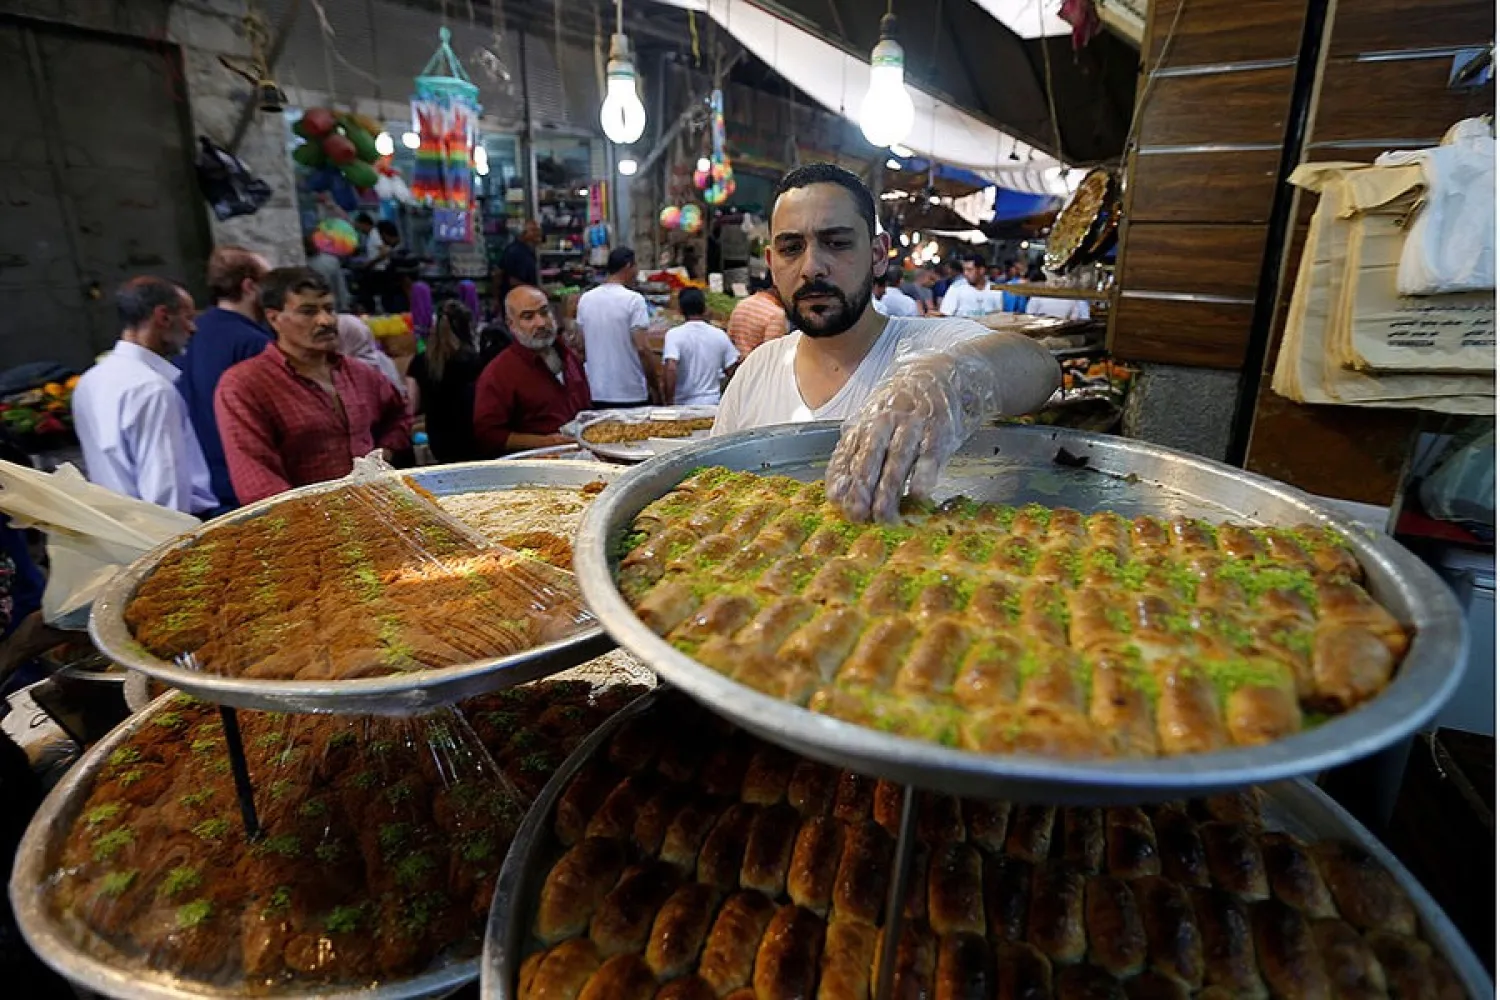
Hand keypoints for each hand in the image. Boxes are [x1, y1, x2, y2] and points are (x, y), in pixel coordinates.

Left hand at [825, 357, 967, 522]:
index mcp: (866, 421)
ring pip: (897, 461)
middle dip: (861, 489)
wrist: (944, 374)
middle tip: (857, 516)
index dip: (841, 478)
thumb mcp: (876, 417)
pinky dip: (924, 477)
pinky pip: (930, 457)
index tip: (836, 501)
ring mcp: (913, 426)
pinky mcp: (939, 431)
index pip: (847, 452)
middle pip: (870, 459)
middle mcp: (886, 422)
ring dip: (890, 491)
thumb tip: (838, 485)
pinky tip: (919, 496)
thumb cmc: (906, 404)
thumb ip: (857, 446)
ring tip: (884, 517)